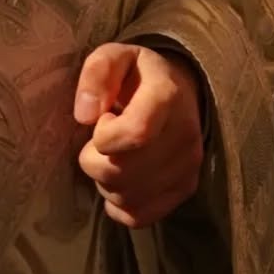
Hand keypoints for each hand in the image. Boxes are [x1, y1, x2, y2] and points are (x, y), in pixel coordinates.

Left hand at [75, 44, 205, 227]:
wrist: (179, 93)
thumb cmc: (138, 76)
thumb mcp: (116, 57)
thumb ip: (97, 73)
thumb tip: (85, 115)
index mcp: (167, 95)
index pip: (135, 132)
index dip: (103, 135)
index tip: (102, 120)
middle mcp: (185, 134)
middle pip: (121, 171)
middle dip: (95, 160)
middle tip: (102, 140)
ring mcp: (188, 166)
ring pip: (125, 196)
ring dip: (106, 181)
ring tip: (115, 156)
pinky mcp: (185, 189)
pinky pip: (137, 216)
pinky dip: (120, 203)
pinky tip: (124, 178)